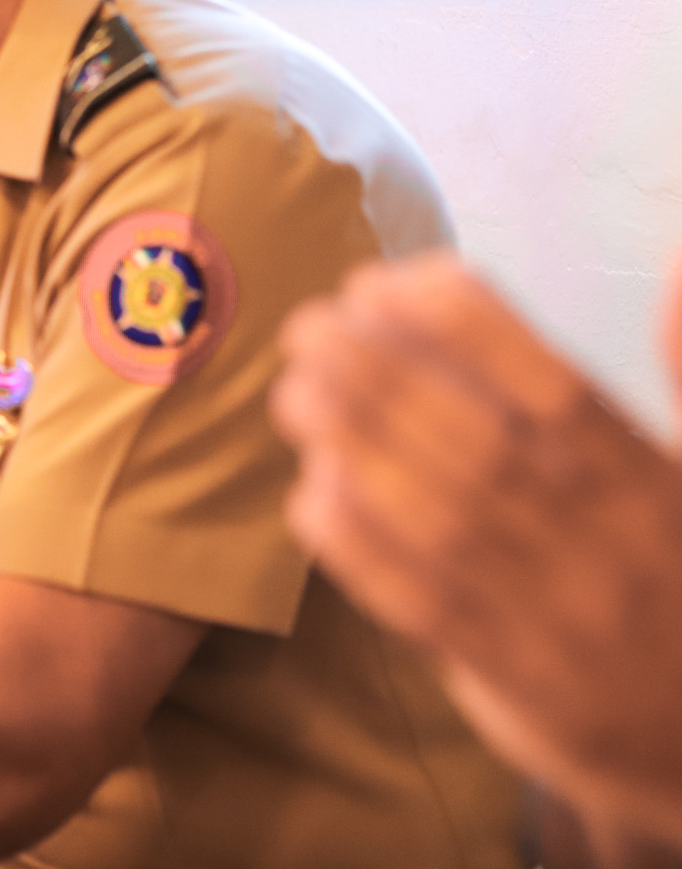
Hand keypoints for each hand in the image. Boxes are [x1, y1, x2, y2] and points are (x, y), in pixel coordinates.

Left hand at [274, 251, 681, 849]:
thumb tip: (677, 260)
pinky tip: (311, 494)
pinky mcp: (509, 677)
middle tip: (309, 325)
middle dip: (383, 375)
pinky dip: (363, 548)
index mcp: (650, 486)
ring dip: (356, 448)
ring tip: (294, 389)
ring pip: (440, 521)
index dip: (466, 328)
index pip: (556, 391)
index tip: (385, 284)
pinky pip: (422, 606)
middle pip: (479, 446)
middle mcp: (603, 545)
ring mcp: (554, 615)